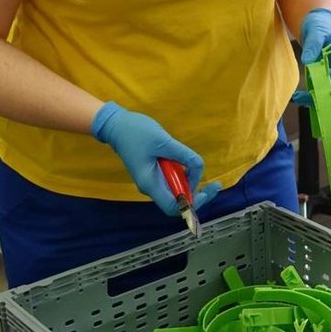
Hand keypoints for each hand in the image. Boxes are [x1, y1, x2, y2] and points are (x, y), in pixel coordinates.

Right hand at [91, 103, 221, 215]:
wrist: (116, 125)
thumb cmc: (136, 132)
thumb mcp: (164, 142)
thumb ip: (184, 156)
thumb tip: (200, 168)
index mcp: (150, 184)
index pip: (174, 207)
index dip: (192, 204)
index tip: (205, 191)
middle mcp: (151, 187)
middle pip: (177, 202)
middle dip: (197, 195)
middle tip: (213, 185)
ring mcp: (152, 181)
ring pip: (176, 192)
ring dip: (190, 184)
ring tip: (199, 170)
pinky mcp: (154, 173)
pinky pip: (173, 181)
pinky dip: (184, 176)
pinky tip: (189, 165)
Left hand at [291, 8, 330, 108]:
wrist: (319, 26)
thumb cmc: (320, 26)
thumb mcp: (315, 30)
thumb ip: (313, 44)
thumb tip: (307, 61)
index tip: (318, 79)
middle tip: (317, 102)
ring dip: (320, 101)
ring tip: (300, 99)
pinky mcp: (327, 81)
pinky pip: (324, 94)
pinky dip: (313, 99)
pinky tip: (300, 97)